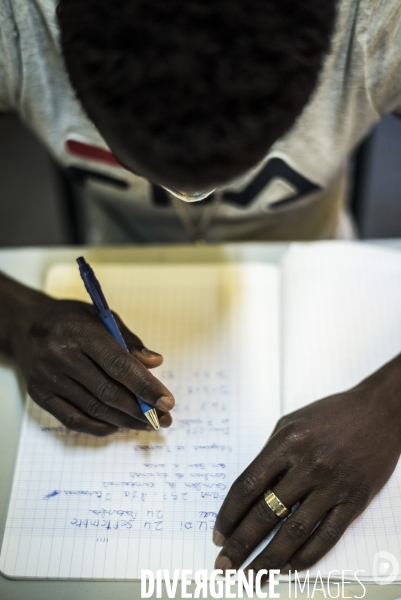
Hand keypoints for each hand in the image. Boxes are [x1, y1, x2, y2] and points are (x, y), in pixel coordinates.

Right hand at [9, 289, 173, 435]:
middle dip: (140, 408)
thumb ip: (129, 342)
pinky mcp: (40, 395)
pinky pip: (73, 419)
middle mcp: (61, 356)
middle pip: (108, 391)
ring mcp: (48, 378)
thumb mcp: (102, 318)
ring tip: (148, 423)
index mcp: (80, 332)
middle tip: (164, 417)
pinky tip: (119, 425)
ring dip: (125, 420)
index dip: (145, 386)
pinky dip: (99, 426)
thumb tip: (155, 363)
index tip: (167, 401)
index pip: (118, 364)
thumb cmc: (72, 320)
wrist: (27, 325)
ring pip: (94, 408)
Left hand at [213, 358, 400, 575]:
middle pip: (266, 512)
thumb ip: (271, 454)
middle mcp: (308, 464)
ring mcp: (333, 484)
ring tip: (252, 576)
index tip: (219, 534)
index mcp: (287, 442)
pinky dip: (306, 556)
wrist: (379, 411)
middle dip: (241, 543)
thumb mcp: (292, 423)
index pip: (248, 486)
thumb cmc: (332, 415)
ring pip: (294, 531)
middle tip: (225, 565)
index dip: (229, 515)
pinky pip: (327, 536)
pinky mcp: (355, 499)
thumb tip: (252, 493)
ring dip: (269, 558)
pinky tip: (289, 567)